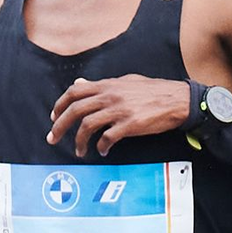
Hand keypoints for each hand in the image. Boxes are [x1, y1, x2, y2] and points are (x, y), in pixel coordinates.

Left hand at [48, 76, 188, 157]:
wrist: (178, 100)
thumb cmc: (153, 90)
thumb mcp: (125, 81)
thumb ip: (101, 84)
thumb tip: (79, 84)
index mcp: (107, 85)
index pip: (74, 92)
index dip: (59, 105)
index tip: (54, 118)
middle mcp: (110, 96)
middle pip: (75, 111)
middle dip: (60, 127)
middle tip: (53, 139)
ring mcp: (120, 111)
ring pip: (87, 126)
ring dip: (79, 141)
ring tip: (80, 151)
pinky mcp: (130, 125)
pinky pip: (107, 138)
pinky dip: (101, 147)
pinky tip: (103, 151)